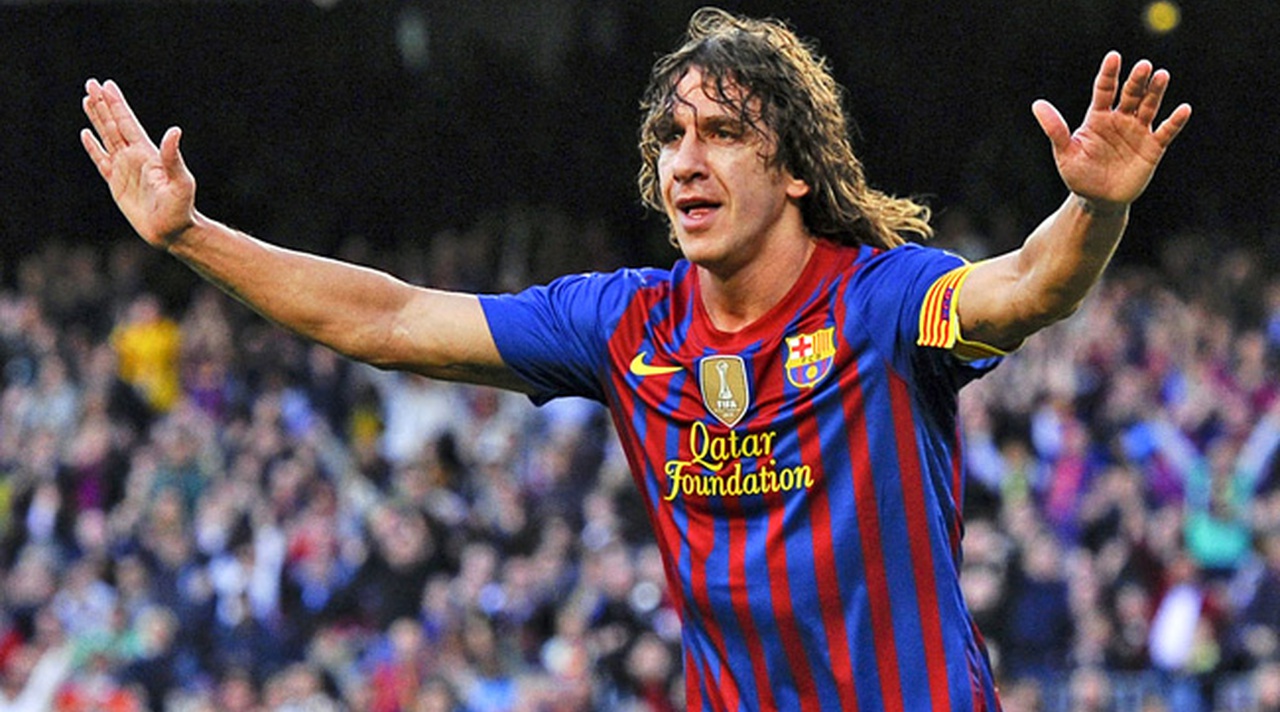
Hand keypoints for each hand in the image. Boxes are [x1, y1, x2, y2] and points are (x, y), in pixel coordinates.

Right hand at [81, 79, 197, 247]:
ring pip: (106, 137)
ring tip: (87, 99)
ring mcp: (124, 169)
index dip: (117, 104)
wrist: (172, 231)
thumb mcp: (180, 182)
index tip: (106, 85)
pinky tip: (86, 134)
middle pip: (114, 124)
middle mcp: (134, 157)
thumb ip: (173, 157)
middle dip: (103, 104)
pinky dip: (93, 147)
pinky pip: (101, 161)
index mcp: (148, 153)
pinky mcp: (116, 184)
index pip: (128, 122)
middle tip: (91, 82)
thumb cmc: (181, 207)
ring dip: (97, 119)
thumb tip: (174, 131)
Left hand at [1032, 51, 1191, 212]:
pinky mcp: (1153, 147)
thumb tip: (1037, 104)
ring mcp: (1138, 131)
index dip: (1109, 74)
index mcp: (1098, 117)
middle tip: (1143, 66)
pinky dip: (1175, 121)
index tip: (1113, 57)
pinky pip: (1166, 131)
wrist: (1097, 201)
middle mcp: (1120, 119)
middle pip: (1131, 94)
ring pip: (1149, 106)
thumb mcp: (1065, 153)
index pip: (1104, 89)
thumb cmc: (1079, 175)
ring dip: (1156, 92)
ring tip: (1161, 75)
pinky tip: (1183, 109)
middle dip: (1137, 80)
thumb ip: (1055, 129)